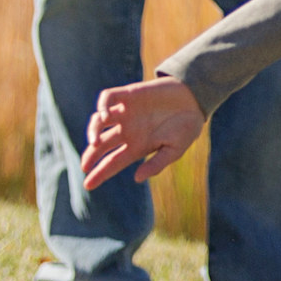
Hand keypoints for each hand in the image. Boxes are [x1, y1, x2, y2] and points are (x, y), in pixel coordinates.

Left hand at [79, 75, 202, 187]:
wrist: (195, 99)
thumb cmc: (187, 127)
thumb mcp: (175, 150)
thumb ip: (157, 164)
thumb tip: (137, 178)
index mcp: (137, 146)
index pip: (112, 162)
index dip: (100, 174)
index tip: (87, 185)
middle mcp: (127, 130)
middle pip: (101, 144)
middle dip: (91, 155)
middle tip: (85, 165)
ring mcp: (126, 112)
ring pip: (99, 121)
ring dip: (93, 131)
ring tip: (94, 142)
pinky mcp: (128, 94)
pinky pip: (108, 98)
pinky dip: (102, 105)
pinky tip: (105, 116)